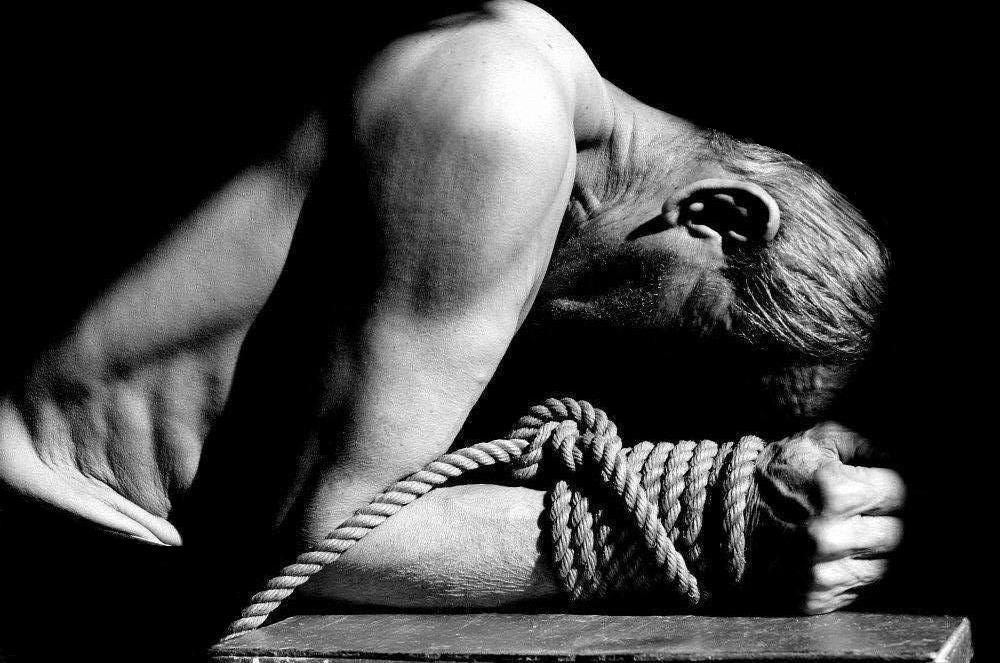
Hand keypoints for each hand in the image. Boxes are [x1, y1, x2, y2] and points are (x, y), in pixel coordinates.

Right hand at [752, 422, 905, 613]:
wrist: (726, 512)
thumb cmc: (780, 472)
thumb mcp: (820, 439)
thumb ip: (869, 442)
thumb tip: (909, 455)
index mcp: (836, 494)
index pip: (900, 494)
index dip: (894, 487)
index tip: (883, 484)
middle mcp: (829, 538)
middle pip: (898, 533)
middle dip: (889, 518)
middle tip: (872, 507)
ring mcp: (821, 573)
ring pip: (885, 565)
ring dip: (876, 547)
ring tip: (855, 528)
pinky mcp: (814, 598)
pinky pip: (861, 588)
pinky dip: (857, 570)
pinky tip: (840, 552)